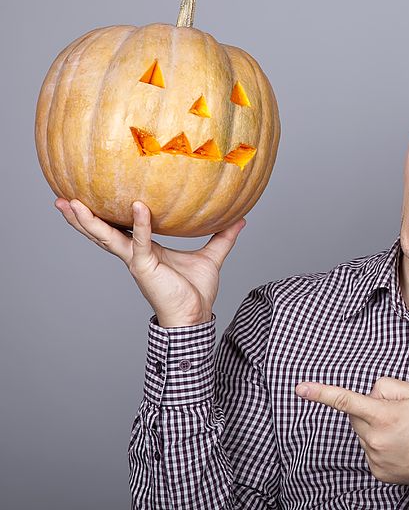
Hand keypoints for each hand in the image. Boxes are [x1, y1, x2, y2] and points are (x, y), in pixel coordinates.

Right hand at [55, 198, 244, 326]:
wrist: (195, 316)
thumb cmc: (197, 292)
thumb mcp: (212, 257)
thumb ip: (223, 237)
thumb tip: (241, 219)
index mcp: (145, 250)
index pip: (121, 228)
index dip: (105, 214)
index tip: (89, 196)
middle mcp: (135, 254)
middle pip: (102, 231)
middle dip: (81, 216)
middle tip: (62, 197)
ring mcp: (136, 260)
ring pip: (107, 237)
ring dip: (89, 221)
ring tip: (70, 202)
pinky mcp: (145, 267)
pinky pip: (141, 242)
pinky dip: (141, 224)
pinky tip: (139, 206)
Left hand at [296, 376, 408, 483]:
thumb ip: (386, 386)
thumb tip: (369, 394)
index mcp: (384, 415)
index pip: (346, 401)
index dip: (321, 393)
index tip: (300, 389)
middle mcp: (375, 438)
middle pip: (355, 416)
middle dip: (368, 409)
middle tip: (395, 412)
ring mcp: (375, 458)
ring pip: (362, 434)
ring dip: (374, 428)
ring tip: (402, 432)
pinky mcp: (378, 472)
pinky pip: (369, 451)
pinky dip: (379, 445)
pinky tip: (399, 446)